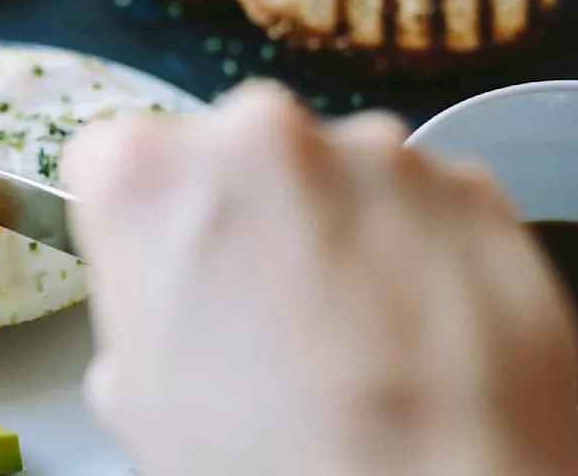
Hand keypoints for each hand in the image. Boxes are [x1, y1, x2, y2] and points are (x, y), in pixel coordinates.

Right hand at [62, 80, 577, 475]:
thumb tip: (173, 320)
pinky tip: (410, 326)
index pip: (110, 156)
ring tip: (350, 331)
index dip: (135, 216)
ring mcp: (372, 152)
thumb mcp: (140, 400)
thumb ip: (138, 315)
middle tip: (261, 305)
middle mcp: (258, 133)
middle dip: (244, 208)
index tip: (158, 254)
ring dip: (333, 224)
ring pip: (333, 170)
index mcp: (147, 175)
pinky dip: (412, 246)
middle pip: (231, 148)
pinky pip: (420, 201)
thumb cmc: (273, 460)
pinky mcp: (466, 185)